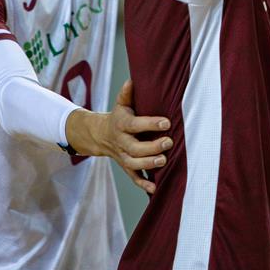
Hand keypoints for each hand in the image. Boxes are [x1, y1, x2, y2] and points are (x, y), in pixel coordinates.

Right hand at [65, 79, 172, 194]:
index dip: (150, 124)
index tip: (166, 122)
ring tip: (164, 160)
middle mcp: (121, 142)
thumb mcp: (121, 104)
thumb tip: (132, 80)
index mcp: (121, 124)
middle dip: (152, 147)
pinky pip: (133, 177)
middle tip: (169, 142)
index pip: (135, 124)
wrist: (100, 135)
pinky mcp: (126, 167)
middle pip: (134, 148)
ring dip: (148, 164)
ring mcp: (123, 156)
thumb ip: (127, 94)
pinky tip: (155, 188)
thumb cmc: (119, 117)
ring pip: (134, 163)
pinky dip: (143, 184)